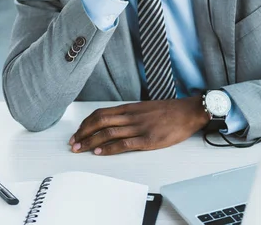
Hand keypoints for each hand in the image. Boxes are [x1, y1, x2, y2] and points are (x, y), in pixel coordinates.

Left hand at [69, 97, 209, 154]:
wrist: (188, 112)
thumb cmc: (169, 111)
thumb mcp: (145, 108)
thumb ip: (130, 114)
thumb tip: (115, 122)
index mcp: (130, 108)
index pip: (101, 113)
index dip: (86, 123)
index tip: (77, 132)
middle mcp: (131, 116)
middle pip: (100, 122)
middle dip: (83, 133)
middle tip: (73, 143)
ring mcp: (139, 127)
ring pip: (108, 133)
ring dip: (91, 142)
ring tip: (80, 149)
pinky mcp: (147, 139)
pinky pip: (124, 143)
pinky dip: (110, 148)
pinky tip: (100, 152)